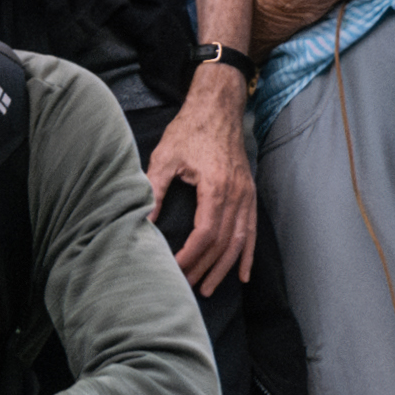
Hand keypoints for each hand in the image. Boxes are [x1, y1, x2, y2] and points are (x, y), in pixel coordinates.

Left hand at [149, 79, 258, 290]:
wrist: (217, 107)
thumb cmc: (189, 129)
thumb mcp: (165, 156)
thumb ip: (154, 189)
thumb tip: (143, 221)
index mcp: (216, 187)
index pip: (204, 235)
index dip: (190, 257)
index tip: (175, 269)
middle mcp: (236, 194)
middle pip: (223, 243)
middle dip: (205, 268)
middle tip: (188, 286)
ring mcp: (246, 195)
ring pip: (239, 241)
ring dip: (224, 268)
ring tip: (209, 288)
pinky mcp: (249, 193)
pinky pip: (252, 230)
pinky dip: (247, 254)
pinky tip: (242, 274)